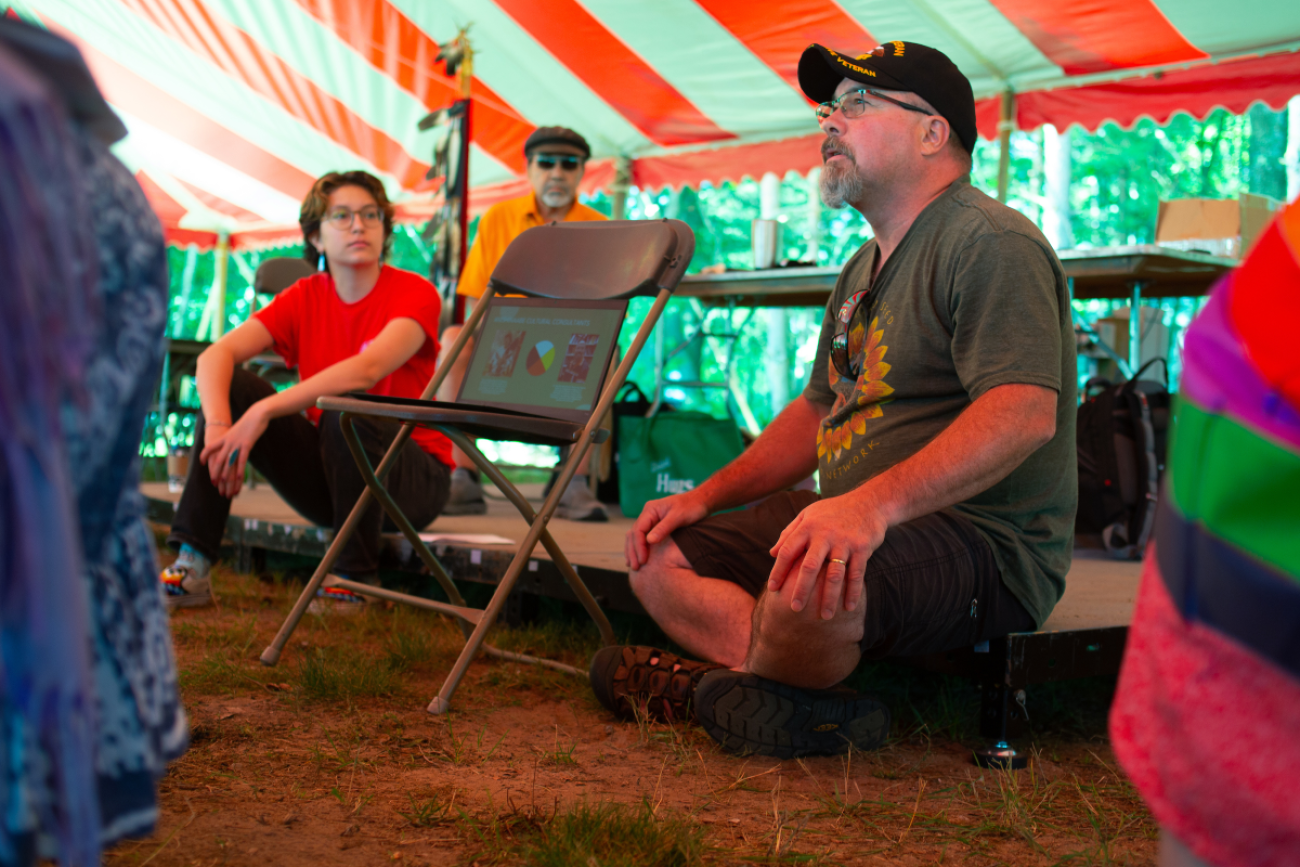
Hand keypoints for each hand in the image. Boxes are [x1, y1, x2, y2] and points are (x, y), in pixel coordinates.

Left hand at [199, 402, 268, 497]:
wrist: (257, 413)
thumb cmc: (249, 422)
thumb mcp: (238, 430)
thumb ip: (233, 438)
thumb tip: (233, 445)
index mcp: (224, 437)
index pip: (210, 448)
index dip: (204, 455)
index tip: (202, 463)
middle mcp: (228, 442)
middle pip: (218, 460)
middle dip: (216, 473)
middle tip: (214, 484)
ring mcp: (237, 443)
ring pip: (228, 462)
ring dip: (227, 476)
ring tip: (225, 486)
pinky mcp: (247, 445)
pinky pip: (242, 460)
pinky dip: (240, 470)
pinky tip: (240, 478)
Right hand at [625, 489, 711, 569]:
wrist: (701, 501)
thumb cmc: (692, 507)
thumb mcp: (678, 517)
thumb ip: (663, 528)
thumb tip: (649, 541)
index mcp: (650, 509)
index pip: (638, 530)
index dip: (639, 546)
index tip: (643, 560)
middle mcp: (647, 514)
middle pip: (633, 534)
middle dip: (633, 551)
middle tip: (635, 567)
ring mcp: (650, 519)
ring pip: (636, 536)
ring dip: (634, 551)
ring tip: (634, 566)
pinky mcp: (655, 525)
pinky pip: (643, 537)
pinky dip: (640, 548)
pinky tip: (640, 558)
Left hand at [767, 491, 888, 620]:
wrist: (869, 502)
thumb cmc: (833, 511)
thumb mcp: (808, 515)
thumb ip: (789, 532)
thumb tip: (772, 553)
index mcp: (808, 527)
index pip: (787, 551)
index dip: (778, 571)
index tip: (772, 589)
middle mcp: (824, 535)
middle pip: (809, 567)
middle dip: (801, 590)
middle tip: (794, 609)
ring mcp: (844, 542)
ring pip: (834, 575)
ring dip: (829, 597)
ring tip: (824, 617)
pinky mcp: (862, 548)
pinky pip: (856, 574)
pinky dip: (853, 592)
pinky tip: (849, 608)